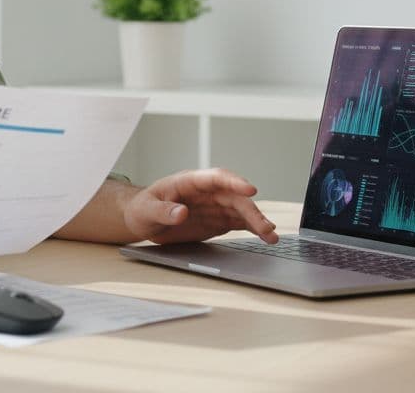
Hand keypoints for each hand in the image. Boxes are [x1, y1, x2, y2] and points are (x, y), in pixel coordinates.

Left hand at [123, 168, 278, 244]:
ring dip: (257, 221)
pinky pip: (238, 222)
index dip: (234, 182)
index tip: (250, 189)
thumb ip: (163, 211)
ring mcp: (214, 206)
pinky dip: (252, 229)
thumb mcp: (146, 210)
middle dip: (251, 211)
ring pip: (241, 210)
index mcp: (189, 182)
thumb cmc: (142, 208)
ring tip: (271, 236)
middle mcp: (207, 192)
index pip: (215, 178)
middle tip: (265, 227)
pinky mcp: (217, 220)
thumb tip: (181, 213)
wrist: (144, 219)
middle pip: (234, 197)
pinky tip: (265, 236)